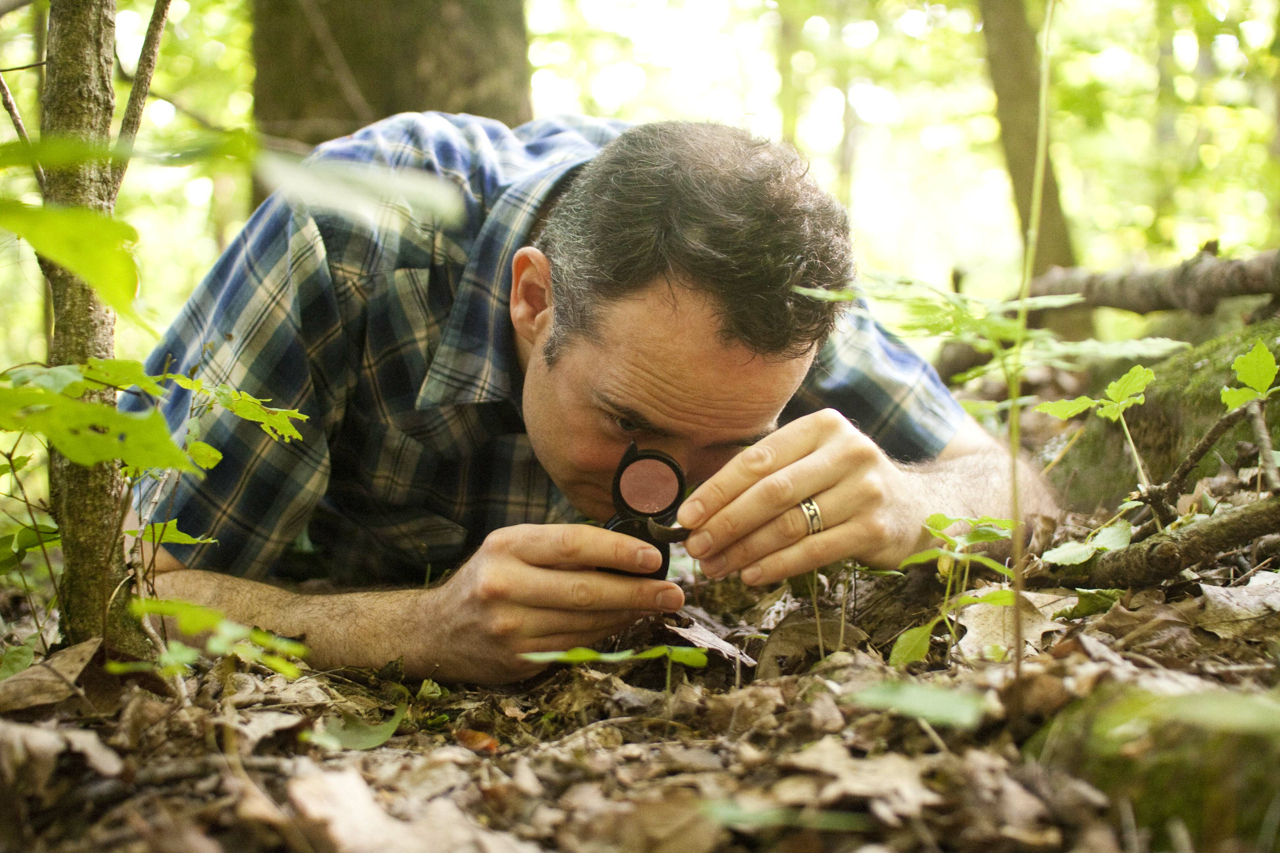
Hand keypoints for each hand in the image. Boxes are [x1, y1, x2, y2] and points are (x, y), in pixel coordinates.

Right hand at [421, 524, 684, 682]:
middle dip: (637, 591)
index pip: (573, 545)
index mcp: (506, 547)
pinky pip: (576, 644)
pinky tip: (627, 623)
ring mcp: (510, 627)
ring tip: (659, 606)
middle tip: (673, 592)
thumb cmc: (488, 579)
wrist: (435, 632)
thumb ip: (560, 548)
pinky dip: (607, 634)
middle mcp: (504, 585)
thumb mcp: (512, 548)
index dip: (619, 551)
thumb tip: (630, 552)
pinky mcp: (518, 659)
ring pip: (585, 621)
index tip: (654, 557)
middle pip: (585, 589)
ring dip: (629, 614)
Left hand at [678, 409, 924, 584]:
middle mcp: (848, 451)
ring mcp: (865, 489)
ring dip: (745, 550)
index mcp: (822, 426)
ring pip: (790, 524)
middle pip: (771, 492)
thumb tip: (699, 508)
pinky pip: (814, 551)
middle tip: (696, 547)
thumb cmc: (844, 484)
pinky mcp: (875, 527)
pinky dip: (777, 566)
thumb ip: (765, 474)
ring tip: (717, 567)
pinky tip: (751, 576)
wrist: (915, 508)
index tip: (687, 516)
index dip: (717, 490)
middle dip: (726, 523)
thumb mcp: (811, 462)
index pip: (757, 459)